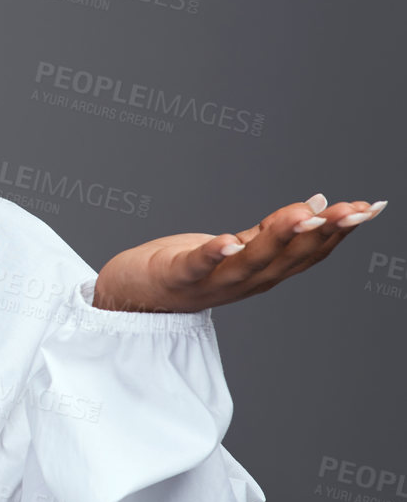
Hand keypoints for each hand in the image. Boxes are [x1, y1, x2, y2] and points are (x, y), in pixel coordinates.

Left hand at [92, 193, 385, 312]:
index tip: (370, 209)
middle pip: (288, 259)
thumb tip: (318, 204)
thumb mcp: (238, 248)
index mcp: (261, 274)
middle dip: (322, 233)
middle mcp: (242, 283)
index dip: (340, 233)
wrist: (131, 297)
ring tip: (304, 215)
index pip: (308, 254)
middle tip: (352, 211)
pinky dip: (213, 253)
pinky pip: (197, 266)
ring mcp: (209, 283)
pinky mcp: (174, 277)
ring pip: (251, 261)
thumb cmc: (186, 269)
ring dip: (279, 238)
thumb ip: (273, 232)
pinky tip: (228, 239)